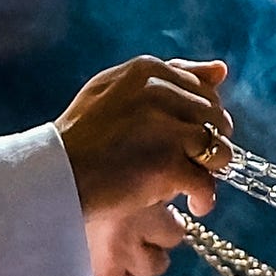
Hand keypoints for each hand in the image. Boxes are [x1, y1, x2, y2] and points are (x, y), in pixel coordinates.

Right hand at [55, 57, 232, 275]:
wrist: (54, 178)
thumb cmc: (82, 138)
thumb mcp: (117, 92)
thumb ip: (168, 76)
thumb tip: (221, 70)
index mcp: (147, 71)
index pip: (202, 90)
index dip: (201, 119)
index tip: (185, 139)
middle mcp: (158, 92)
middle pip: (216, 118)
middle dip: (209, 144)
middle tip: (188, 164)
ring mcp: (163, 128)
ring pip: (219, 149)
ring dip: (211, 171)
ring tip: (190, 184)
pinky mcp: (166, 164)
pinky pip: (206, 182)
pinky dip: (204, 198)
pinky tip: (193, 205)